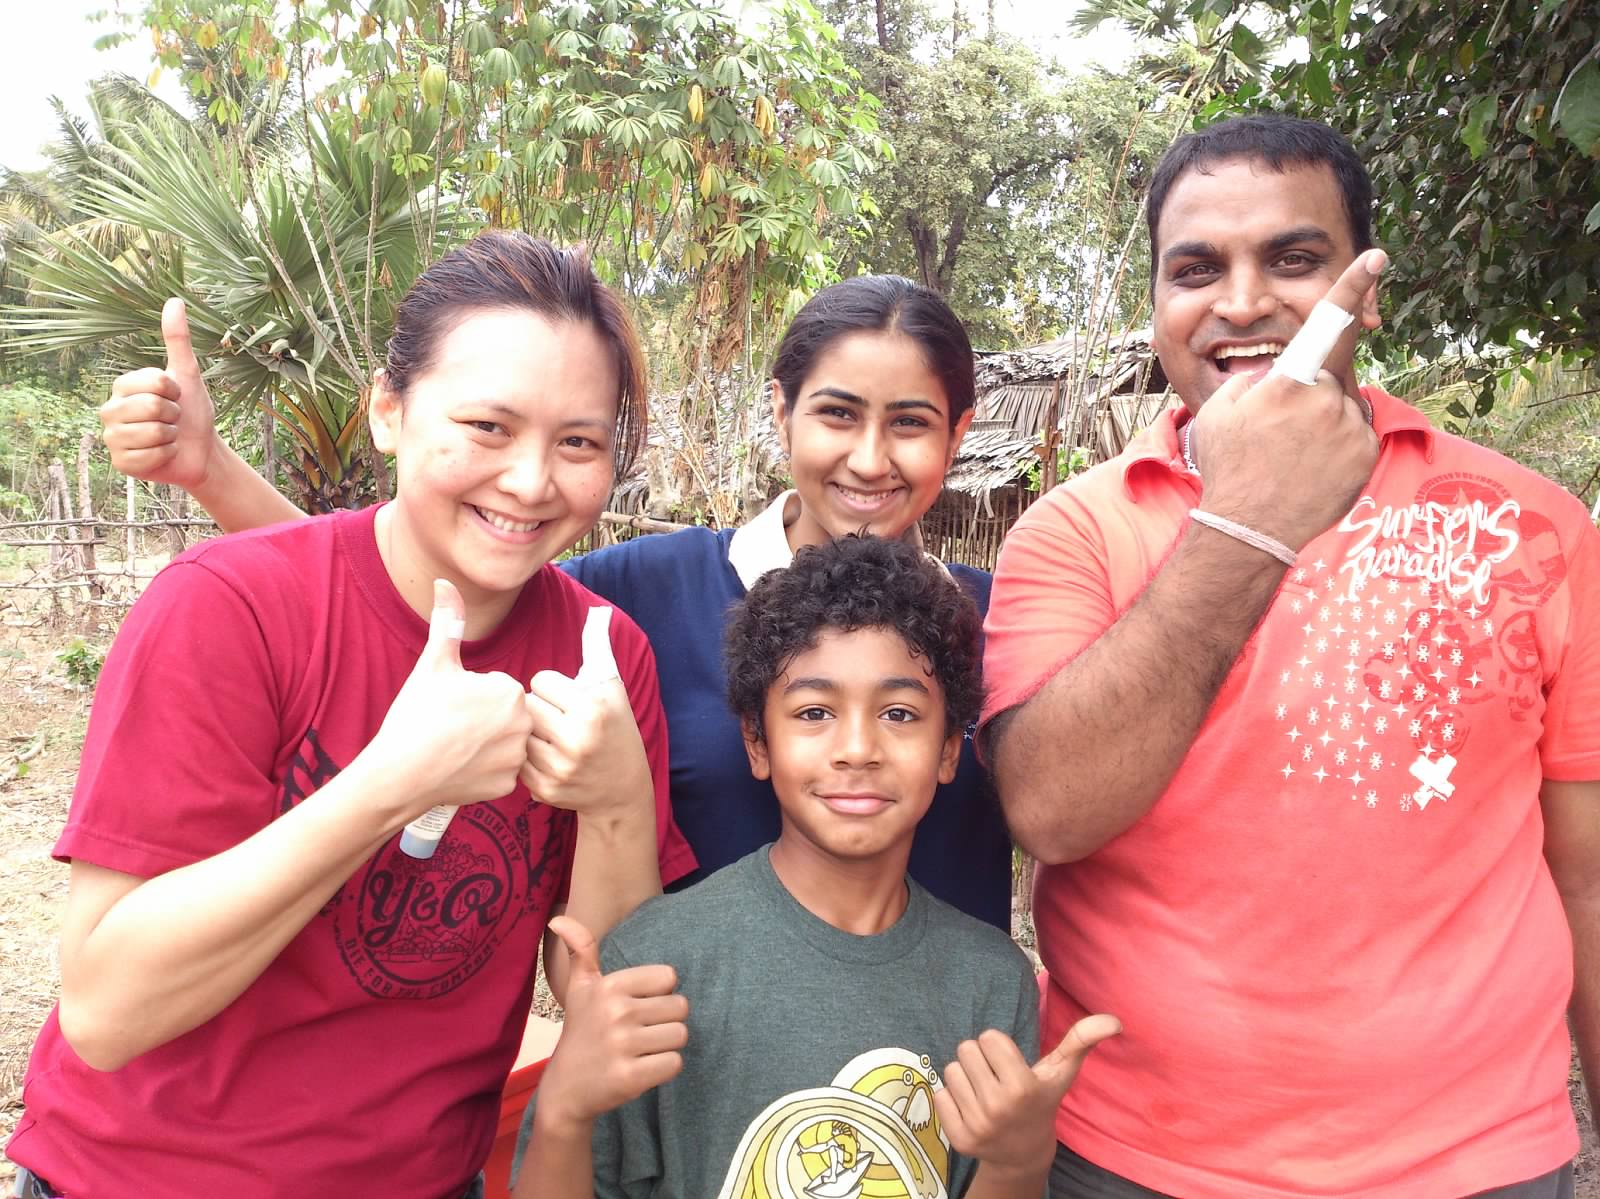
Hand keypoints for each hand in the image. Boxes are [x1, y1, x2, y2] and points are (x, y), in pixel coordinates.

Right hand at [99, 298, 220, 489]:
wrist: (202, 451)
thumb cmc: (192, 412)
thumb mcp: (188, 374)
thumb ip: (178, 340)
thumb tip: (174, 300)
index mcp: (122, 386)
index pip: (155, 382)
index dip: (175, 391)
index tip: (175, 397)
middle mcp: (110, 410)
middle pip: (152, 407)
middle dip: (174, 415)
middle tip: (173, 420)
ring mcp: (112, 438)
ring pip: (151, 433)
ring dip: (171, 437)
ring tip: (169, 437)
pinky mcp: (120, 463)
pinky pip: (150, 456)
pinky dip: (166, 456)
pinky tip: (164, 454)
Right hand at [366, 579, 534, 817]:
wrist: (399, 773)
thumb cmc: (416, 715)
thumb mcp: (433, 664)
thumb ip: (447, 622)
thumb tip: (444, 582)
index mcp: (511, 692)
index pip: (498, 688)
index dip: (473, 695)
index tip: (451, 706)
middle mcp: (523, 725)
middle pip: (506, 716)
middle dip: (484, 719)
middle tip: (451, 728)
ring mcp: (517, 758)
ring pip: (505, 743)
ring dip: (486, 744)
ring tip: (455, 747)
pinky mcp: (508, 786)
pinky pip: (501, 772)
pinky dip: (483, 771)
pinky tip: (460, 768)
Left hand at [521, 607, 652, 817]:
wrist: (622, 788)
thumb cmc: (615, 726)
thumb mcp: (611, 685)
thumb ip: (598, 646)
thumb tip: (599, 610)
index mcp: (592, 708)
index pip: (540, 680)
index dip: (553, 688)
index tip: (569, 699)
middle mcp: (577, 739)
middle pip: (526, 705)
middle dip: (540, 709)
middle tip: (558, 719)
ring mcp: (560, 768)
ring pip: (518, 732)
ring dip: (531, 733)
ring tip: (553, 739)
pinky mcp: (545, 790)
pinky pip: (516, 761)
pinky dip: (528, 759)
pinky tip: (549, 759)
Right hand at [536, 915, 686, 1130]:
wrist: (565, 1090)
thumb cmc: (581, 1032)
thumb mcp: (579, 988)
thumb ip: (581, 950)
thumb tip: (558, 918)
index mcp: (609, 986)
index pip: (669, 978)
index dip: (659, 995)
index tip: (637, 1008)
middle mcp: (616, 1011)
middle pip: (680, 1008)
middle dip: (666, 1022)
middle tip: (640, 1034)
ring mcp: (622, 1045)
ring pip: (680, 1035)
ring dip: (666, 1046)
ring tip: (641, 1051)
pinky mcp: (630, 1077)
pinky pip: (675, 1063)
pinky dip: (664, 1068)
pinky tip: (642, 1069)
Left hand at [934, 1014, 1120, 1179]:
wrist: (1024, 1153)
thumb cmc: (1042, 1101)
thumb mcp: (1062, 1072)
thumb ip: (1082, 1041)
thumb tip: (1114, 1020)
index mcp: (1022, 1087)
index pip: (988, 1037)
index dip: (998, 1047)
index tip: (1010, 1063)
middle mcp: (998, 1107)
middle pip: (966, 1049)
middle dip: (980, 1059)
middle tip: (996, 1078)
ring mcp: (977, 1125)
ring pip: (951, 1071)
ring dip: (966, 1078)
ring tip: (984, 1092)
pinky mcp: (959, 1139)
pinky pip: (939, 1095)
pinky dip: (952, 1098)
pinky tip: (971, 1109)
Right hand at [1192, 250, 1386, 551]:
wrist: (1249, 529)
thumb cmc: (1229, 468)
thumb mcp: (1218, 412)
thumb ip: (1249, 379)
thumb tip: (1272, 371)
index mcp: (1287, 380)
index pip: (1325, 322)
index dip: (1352, 285)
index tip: (1376, 257)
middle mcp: (1325, 398)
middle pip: (1326, 379)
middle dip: (1307, 395)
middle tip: (1277, 435)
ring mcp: (1349, 428)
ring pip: (1341, 409)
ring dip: (1321, 423)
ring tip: (1290, 458)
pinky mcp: (1364, 455)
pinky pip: (1353, 437)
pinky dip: (1336, 449)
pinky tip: (1310, 471)